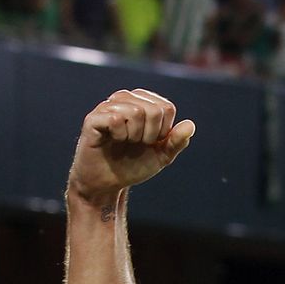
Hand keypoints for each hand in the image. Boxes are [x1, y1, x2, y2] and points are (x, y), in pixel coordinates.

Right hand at [67, 89, 195, 207]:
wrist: (107, 184)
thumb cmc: (132, 166)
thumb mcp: (160, 156)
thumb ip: (176, 141)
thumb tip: (190, 125)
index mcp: (142, 102)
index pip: (166, 108)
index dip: (163, 131)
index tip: (150, 142)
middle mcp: (125, 99)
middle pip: (153, 109)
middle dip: (150, 134)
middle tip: (136, 144)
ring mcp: (108, 106)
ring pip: (135, 111)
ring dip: (135, 135)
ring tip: (124, 142)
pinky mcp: (93, 118)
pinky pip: (116, 119)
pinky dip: (120, 135)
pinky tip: (112, 140)